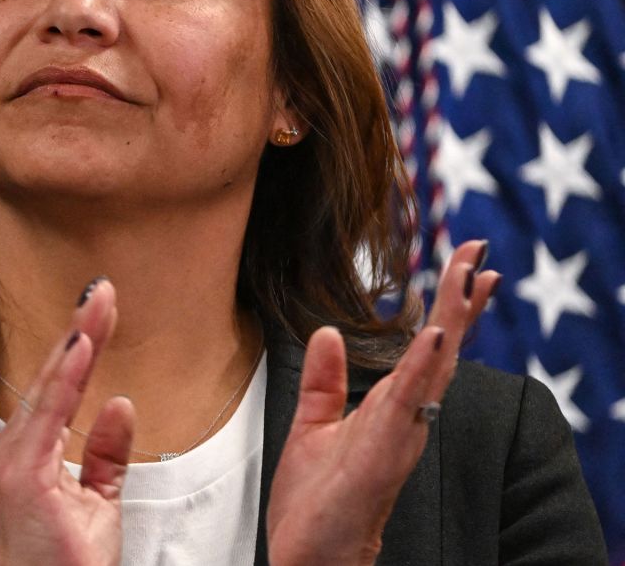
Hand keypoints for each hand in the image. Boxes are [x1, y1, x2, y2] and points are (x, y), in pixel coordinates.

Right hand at [0, 279, 134, 565]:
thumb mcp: (96, 504)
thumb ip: (105, 454)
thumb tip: (119, 406)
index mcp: (23, 458)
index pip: (57, 390)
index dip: (80, 347)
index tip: (99, 310)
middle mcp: (8, 454)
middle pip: (50, 379)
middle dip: (79, 331)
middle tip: (102, 290)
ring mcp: (9, 463)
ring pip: (50, 388)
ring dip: (77, 342)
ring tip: (98, 304)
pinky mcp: (20, 475)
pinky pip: (48, 414)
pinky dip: (66, 376)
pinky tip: (81, 346)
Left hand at [266, 240, 499, 565]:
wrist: (308, 555)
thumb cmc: (316, 503)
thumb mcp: (313, 427)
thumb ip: (325, 381)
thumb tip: (327, 332)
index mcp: (390, 408)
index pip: (428, 349)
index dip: (450, 308)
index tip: (468, 267)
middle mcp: (405, 418)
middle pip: (442, 350)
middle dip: (462, 300)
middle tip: (479, 252)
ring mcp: (400, 434)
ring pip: (434, 368)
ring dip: (452, 320)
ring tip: (468, 276)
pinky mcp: (385, 452)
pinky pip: (409, 402)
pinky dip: (424, 367)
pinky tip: (436, 335)